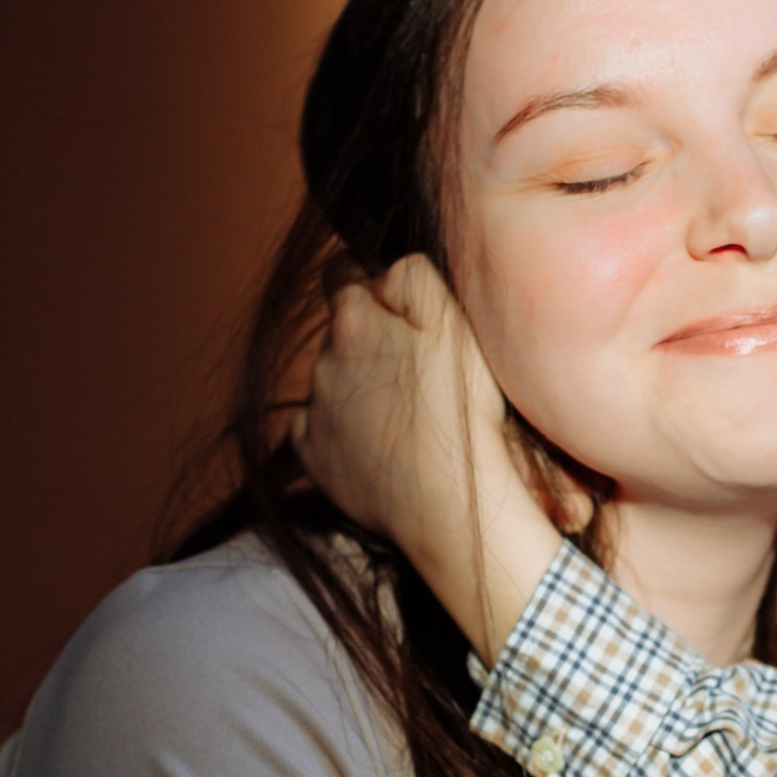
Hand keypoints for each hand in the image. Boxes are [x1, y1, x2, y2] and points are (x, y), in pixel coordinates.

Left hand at [301, 257, 563, 653]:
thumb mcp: (455, 319)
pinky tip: (377, 442)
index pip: (340, 275)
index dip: (364, 281)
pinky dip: (340, 430)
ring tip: (405, 414)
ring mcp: (316, 412)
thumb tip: (384, 274)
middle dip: (370, 341)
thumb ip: (413, 276)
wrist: (448, 502)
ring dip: (358, 387)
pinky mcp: (316, 457)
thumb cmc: (460, 407)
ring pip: (331, 382)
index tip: (389, 301)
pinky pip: (317, 429)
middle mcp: (323, 361)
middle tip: (416, 370)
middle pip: (341, 334)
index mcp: (355, 321)